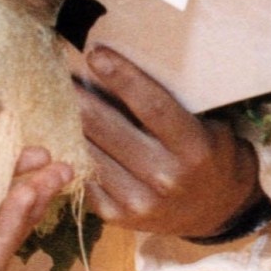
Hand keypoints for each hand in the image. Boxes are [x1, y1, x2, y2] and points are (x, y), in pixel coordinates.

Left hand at [76, 45, 261, 239]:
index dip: (121, 77)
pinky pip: (82, 174)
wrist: (218, 211)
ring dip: (65, 121)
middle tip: (57, 69)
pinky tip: (59, 131)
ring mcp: (139, 201)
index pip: (152, 105)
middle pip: (106, 126)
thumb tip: (114, 67)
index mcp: (193, 149)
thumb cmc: (207, 154)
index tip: (95, 54)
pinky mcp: (117, 216)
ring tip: (53, 97)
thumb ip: (167, 104)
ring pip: (87, 149)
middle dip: (77, 94)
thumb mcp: (204, 125)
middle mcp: (165, 177)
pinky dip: (69, 150)